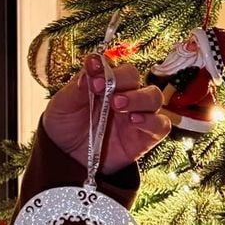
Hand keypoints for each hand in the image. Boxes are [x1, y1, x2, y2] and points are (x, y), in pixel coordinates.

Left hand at [43, 54, 170, 173]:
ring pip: (154, 96)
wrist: (67, 159)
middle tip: (102, 89)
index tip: (91, 70)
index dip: (103, 66)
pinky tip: (134, 120)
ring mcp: (137, 114)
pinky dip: (152, 120)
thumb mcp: (63, 106)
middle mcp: (124, 94)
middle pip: (134, 77)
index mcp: (104, 82)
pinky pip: (161, 124)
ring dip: (139, 97)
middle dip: (121, 79)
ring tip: (118, 105)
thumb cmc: (66, 126)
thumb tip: (91, 66)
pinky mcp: (146, 136)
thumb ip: (77, 87)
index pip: (111, 66)